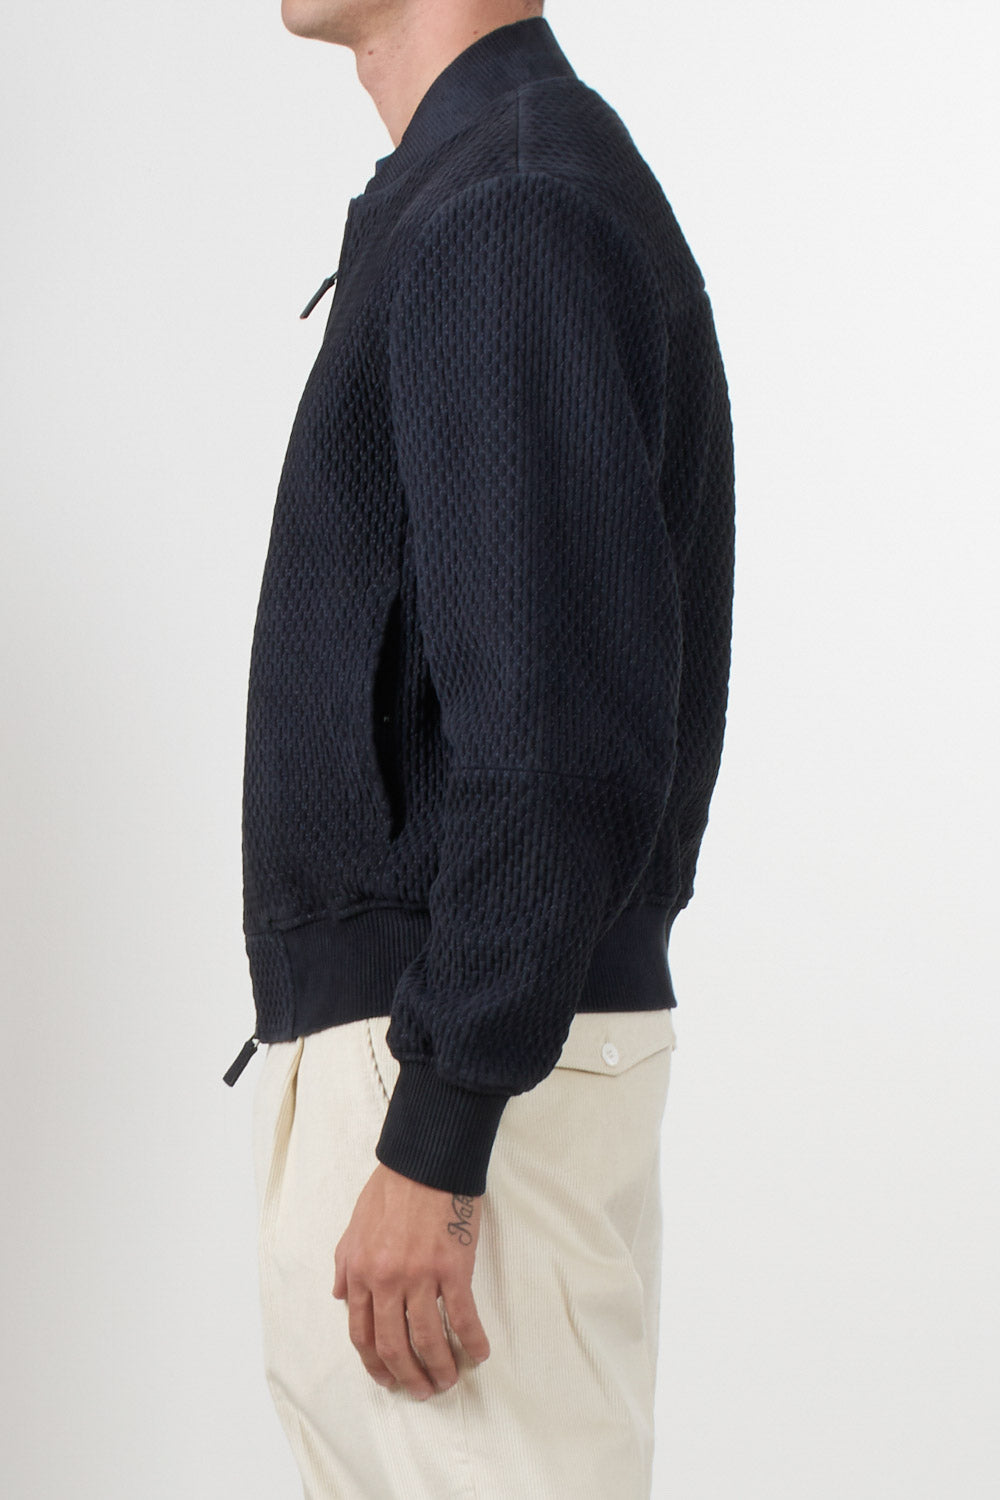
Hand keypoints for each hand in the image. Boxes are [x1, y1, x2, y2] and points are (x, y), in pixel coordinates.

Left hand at [332, 1162, 490, 1398]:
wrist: (426, 1160)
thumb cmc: (392, 1188)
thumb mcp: (354, 1225)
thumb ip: (344, 1263)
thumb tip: (339, 1296)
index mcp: (360, 1272)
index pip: (363, 1334)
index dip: (376, 1364)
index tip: (389, 1380)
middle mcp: (385, 1280)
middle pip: (394, 1345)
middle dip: (408, 1376)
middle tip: (422, 1391)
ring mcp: (419, 1276)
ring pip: (427, 1339)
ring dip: (439, 1368)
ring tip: (448, 1381)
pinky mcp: (452, 1269)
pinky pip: (461, 1317)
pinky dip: (471, 1341)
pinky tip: (479, 1354)